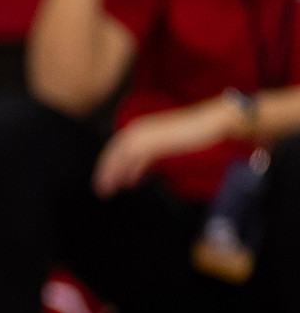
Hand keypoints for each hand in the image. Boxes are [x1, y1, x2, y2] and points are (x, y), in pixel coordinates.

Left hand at [91, 98, 236, 197]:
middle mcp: (141, 128)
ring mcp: (149, 132)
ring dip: (114, 174)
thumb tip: (134, 173)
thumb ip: (148, 156)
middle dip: (106, 172)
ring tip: (110, 190)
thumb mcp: (164, 146)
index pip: (116, 147)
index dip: (107, 165)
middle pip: (115, 151)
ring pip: (123, 155)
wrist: (212, 122)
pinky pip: (137, 156)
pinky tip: (129, 183)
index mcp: (141, 128)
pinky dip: (130, 170)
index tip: (103, 181)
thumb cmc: (192, 134)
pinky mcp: (159, 139)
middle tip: (102, 190)